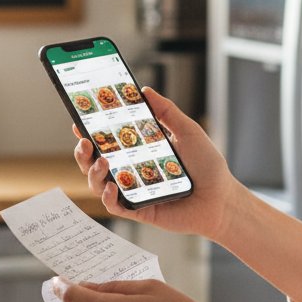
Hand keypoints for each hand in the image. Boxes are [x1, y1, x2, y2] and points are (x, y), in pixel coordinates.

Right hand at [73, 88, 236, 240]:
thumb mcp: (188, 131)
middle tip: (85, 141)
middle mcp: (131, 171)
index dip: (90, 132)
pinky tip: (112, 187)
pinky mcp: (138, 210)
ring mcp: (132, 191)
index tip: (79, 121)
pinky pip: (115, 205)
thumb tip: (145, 91)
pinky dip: (108, 197)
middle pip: (95, 162)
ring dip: (93, 172)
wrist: (222, 199)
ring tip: (101, 161)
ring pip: (99, 183)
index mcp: (138, 151)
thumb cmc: (207, 167)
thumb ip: (166, 112)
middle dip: (83, 152)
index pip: (108, 140)